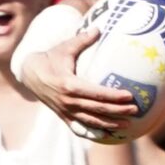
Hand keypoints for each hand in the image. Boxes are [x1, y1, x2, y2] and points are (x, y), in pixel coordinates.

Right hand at [21, 25, 140, 136]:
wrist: (29, 74)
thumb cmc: (50, 58)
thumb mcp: (64, 47)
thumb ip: (82, 40)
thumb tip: (98, 28)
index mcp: (69, 85)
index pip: (96, 93)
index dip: (114, 96)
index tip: (130, 95)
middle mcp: (68, 101)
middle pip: (97, 110)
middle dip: (118, 111)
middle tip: (135, 110)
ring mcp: (65, 111)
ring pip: (91, 122)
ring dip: (110, 125)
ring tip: (127, 125)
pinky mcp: (63, 117)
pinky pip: (79, 128)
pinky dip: (93, 133)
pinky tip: (107, 136)